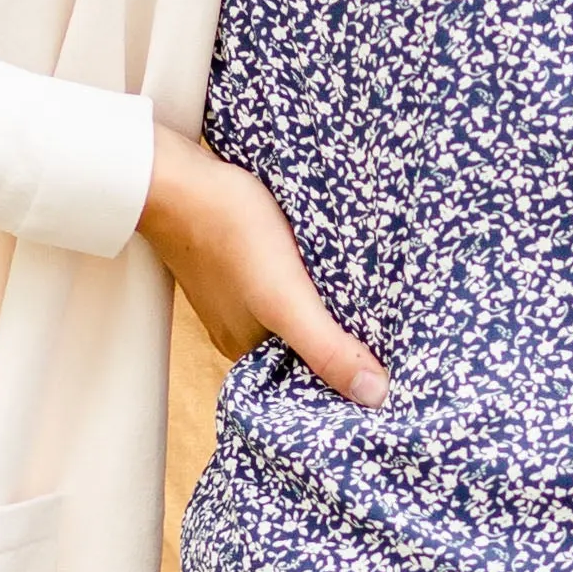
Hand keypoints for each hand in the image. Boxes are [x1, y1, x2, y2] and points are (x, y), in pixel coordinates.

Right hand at [137, 121, 389, 407]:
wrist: (177, 175)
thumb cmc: (228, 231)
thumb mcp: (286, 297)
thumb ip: (326, 347)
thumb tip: (374, 396)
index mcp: (246, 349)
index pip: (309, 375)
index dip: (348, 371)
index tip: (393, 365)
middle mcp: (240, 326)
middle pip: (305, 340)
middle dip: (344, 334)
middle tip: (395, 324)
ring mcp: (239, 290)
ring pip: (298, 307)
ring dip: (328, 301)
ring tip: (372, 292)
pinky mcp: (242, 256)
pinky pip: (287, 277)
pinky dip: (310, 274)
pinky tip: (330, 260)